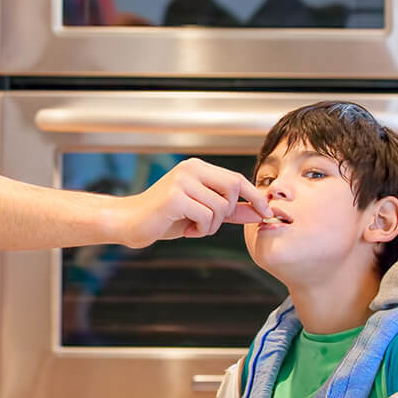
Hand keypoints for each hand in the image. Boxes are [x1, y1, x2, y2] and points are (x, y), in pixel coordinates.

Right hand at [115, 157, 271, 247]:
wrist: (130, 223)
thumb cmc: (165, 217)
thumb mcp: (202, 212)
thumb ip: (230, 210)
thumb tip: (258, 211)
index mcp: (197, 167)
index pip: (236, 178)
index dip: (255, 195)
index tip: (267, 211)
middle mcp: (190, 168)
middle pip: (233, 187)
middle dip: (229, 212)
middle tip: (210, 222)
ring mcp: (182, 181)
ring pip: (220, 207)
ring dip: (212, 226)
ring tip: (193, 227)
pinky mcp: (174, 197)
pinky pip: (206, 217)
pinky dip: (201, 230)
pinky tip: (186, 229)